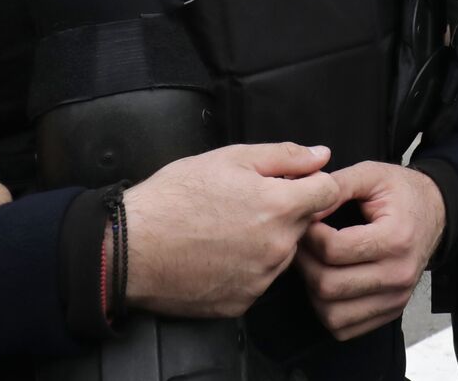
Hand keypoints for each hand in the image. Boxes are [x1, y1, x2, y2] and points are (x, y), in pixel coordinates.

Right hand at [125, 143, 339, 318]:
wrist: (130, 248)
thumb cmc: (173, 198)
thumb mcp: (229, 158)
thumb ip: (284, 155)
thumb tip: (321, 155)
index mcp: (279, 206)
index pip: (328, 192)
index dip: (311, 182)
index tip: (291, 182)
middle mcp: (277, 247)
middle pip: (304, 223)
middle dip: (285, 210)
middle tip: (245, 203)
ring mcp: (261, 279)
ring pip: (283, 252)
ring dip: (268, 239)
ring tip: (228, 228)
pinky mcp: (243, 303)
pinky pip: (260, 279)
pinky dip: (248, 266)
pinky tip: (219, 253)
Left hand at [296, 161, 444, 339]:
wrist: (435, 212)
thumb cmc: (401, 193)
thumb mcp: (371, 174)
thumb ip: (336, 187)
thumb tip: (304, 210)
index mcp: (396, 238)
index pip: (333, 249)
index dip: (309, 235)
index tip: (306, 222)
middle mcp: (399, 274)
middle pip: (329, 285)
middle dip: (305, 263)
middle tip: (302, 244)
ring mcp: (396, 298)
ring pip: (332, 313)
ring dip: (312, 290)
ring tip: (313, 263)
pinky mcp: (391, 311)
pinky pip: (344, 328)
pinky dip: (326, 309)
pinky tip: (328, 282)